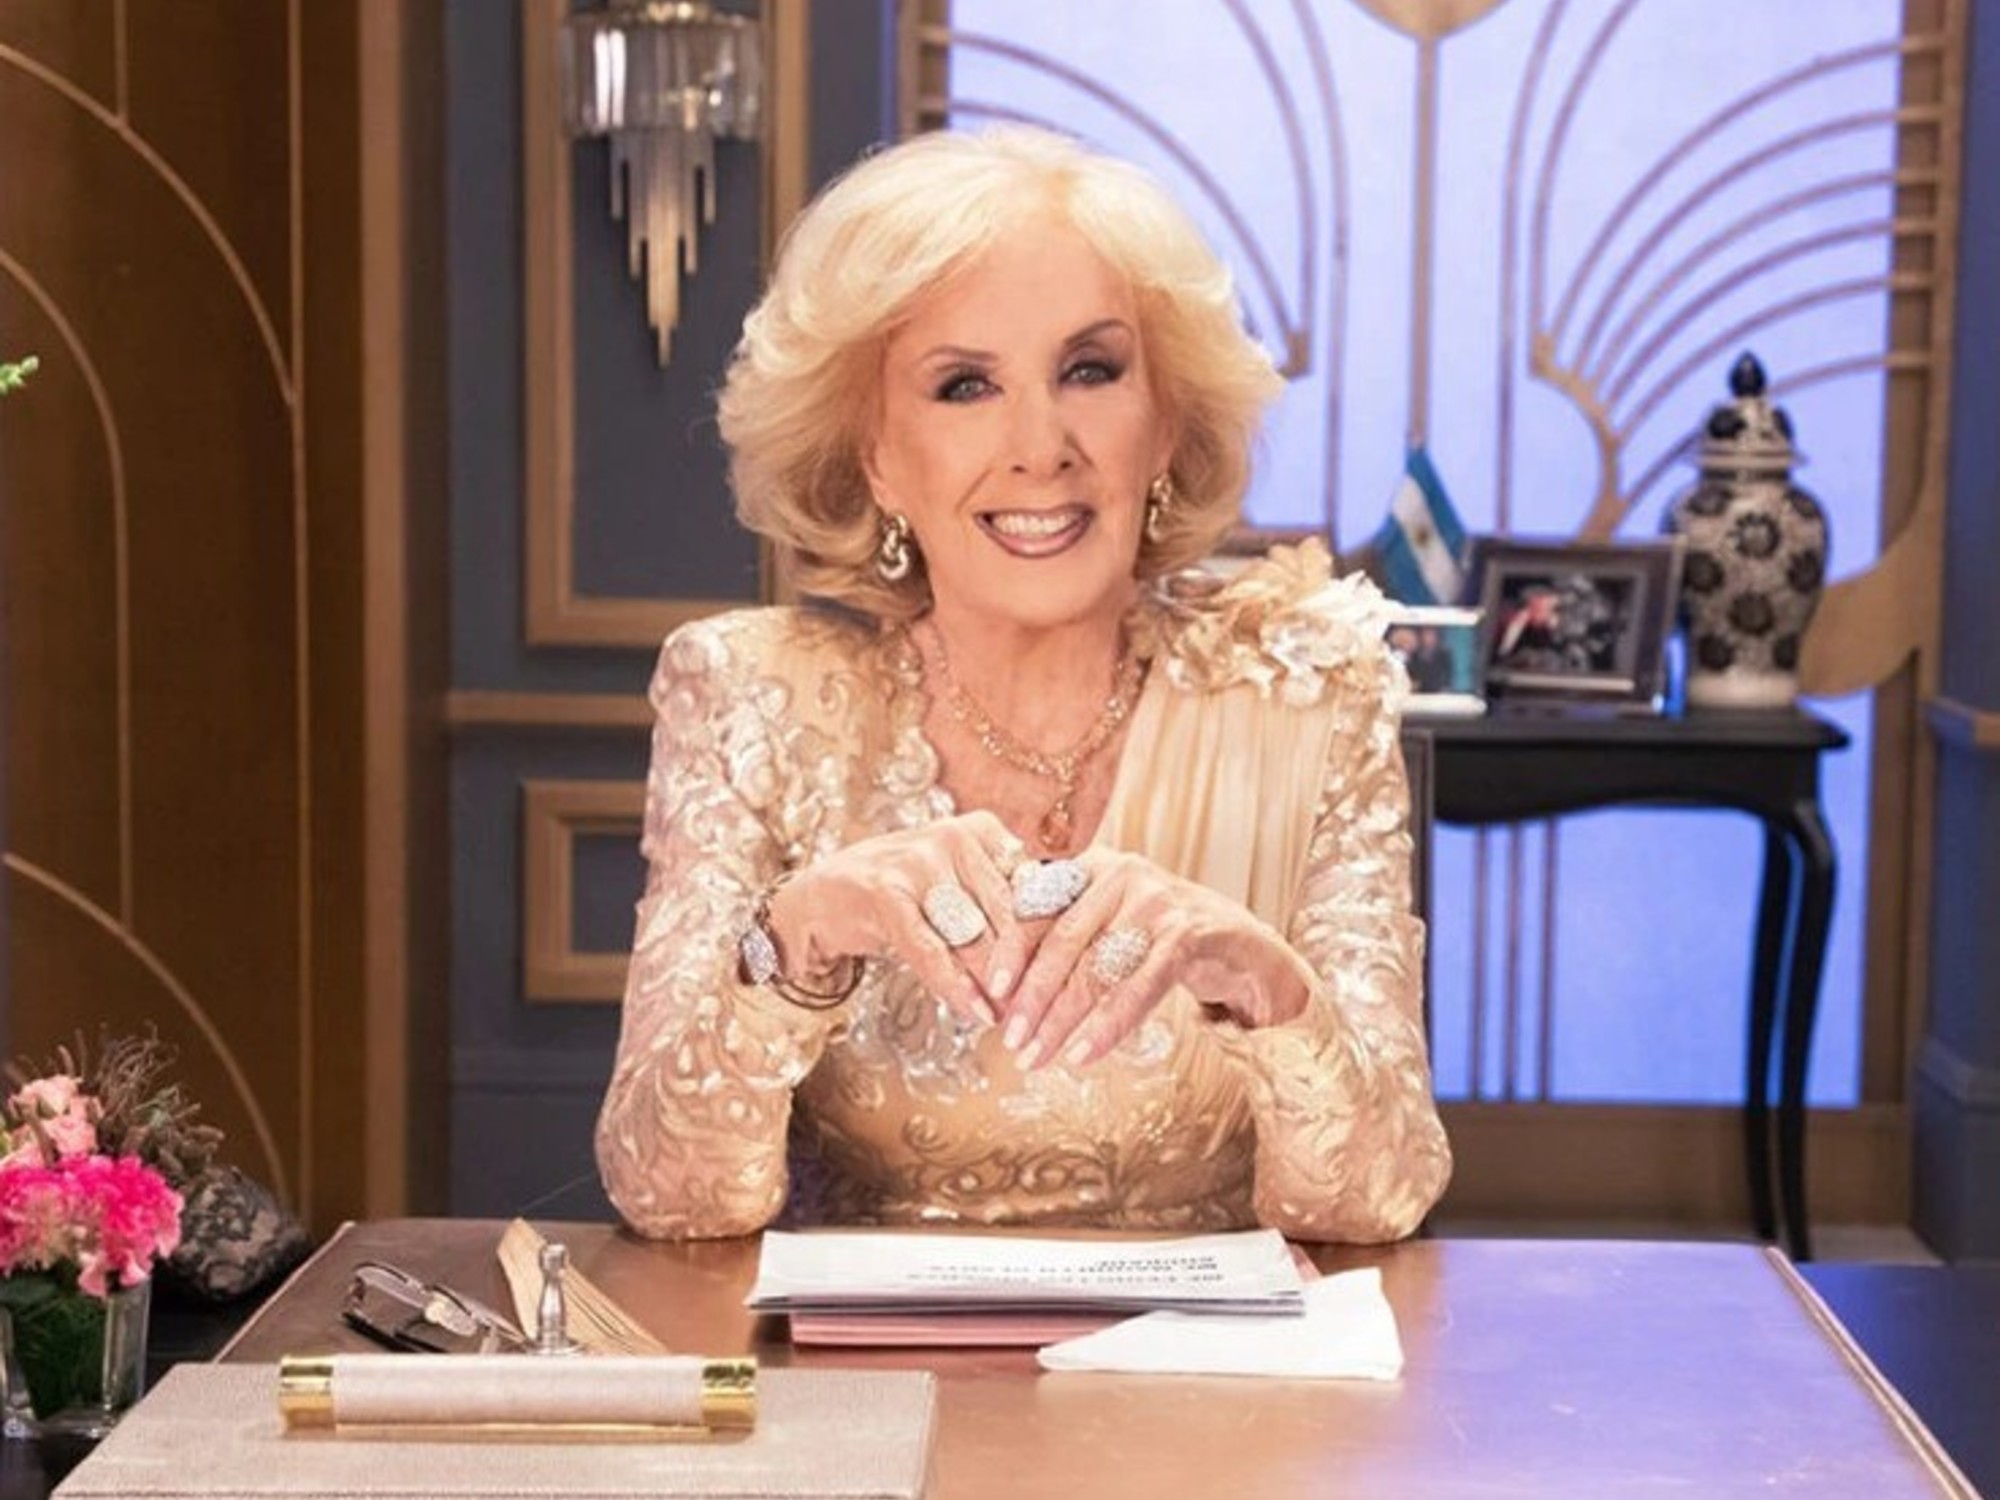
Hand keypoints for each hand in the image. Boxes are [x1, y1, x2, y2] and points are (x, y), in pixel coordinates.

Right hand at [771, 812, 1032, 1026]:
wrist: (822, 897)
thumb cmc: (905, 896)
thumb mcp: (959, 890)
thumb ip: (1002, 911)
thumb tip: (1056, 962)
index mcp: (982, 830)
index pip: (1032, 887)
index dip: (1051, 937)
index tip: (1064, 977)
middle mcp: (952, 837)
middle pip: (1008, 912)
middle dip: (1026, 967)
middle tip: (1039, 1008)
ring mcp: (916, 862)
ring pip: (974, 934)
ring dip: (995, 984)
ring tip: (1012, 1018)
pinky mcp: (885, 893)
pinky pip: (932, 950)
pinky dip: (957, 987)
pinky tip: (977, 1013)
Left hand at [999, 849, 1313, 1068]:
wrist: (1243, 947)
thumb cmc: (1163, 940)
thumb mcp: (1112, 925)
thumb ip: (1066, 939)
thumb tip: (1003, 991)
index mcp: (1095, 865)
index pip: (1040, 905)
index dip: (1011, 949)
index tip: (990, 991)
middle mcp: (1124, 874)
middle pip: (1063, 941)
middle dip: (1032, 996)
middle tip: (1010, 1040)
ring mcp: (1158, 902)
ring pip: (1096, 968)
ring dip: (1061, 1020)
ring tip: (1037, 1056)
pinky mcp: (1188, 934)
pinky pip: (1137, 987)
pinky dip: (1107, 1025)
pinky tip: (1083, 1053)